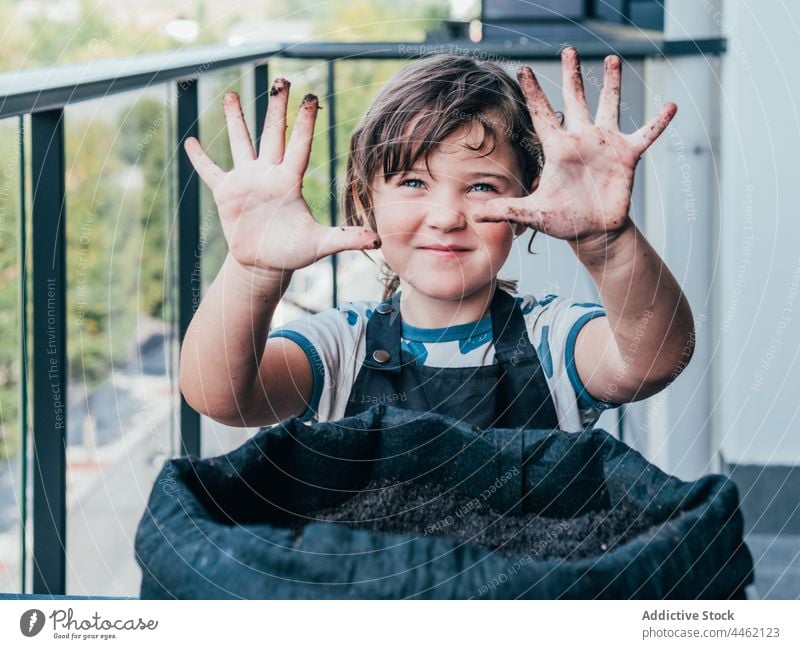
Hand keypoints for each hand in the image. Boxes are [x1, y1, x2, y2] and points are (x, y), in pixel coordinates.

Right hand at [184, 80, 380, 276]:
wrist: (265, 263)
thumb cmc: (294, 252)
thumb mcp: (320, 244)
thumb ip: (346, 237)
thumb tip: (377, 241)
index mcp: (290, 181)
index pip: (299, 145)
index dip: (304, 122)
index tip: (311, 97)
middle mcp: (268, 174)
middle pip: (273, 134)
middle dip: (277, 107)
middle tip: (281, 79)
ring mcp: (246, 181)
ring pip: (241, 143)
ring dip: (235, 120)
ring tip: (231, 95)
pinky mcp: (226, 193)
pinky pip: (210, 171)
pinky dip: (200, 159)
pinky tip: (190, 142)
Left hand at [474, 47, 675, 246]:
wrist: (592, 232)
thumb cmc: (562, 220)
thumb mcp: (532, 214)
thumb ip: (505, 209)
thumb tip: (475, 214)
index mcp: (558, 149)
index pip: (542, 115)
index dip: (533, 93)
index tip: (522, 69)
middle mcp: (581, 139)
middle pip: (576, 99)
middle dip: (571, 75)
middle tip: (568, 50)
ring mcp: (606, 145)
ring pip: (609, 106)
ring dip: (612, 84)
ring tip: (613, 59)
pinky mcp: (627, 156)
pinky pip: (646, 134)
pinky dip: (659, 122)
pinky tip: (671, 106)